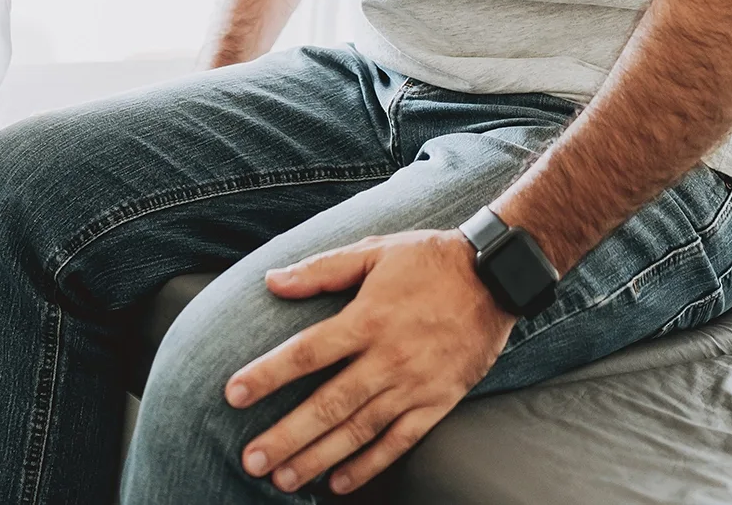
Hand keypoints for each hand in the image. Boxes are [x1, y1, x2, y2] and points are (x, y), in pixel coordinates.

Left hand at [224, 229, 513, 494]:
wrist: (497, 276)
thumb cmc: (430, 260)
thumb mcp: (375, 250)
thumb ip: (322, 269)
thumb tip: (271, 281)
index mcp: (368, 318)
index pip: (307, 353)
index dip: (268, 375)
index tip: (234, 395)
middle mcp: (388, 357)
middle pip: (328, 403)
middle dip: (286, 436)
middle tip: (251, 461)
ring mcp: (414, 384)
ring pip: (359, 430)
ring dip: (318, 458)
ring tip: (284, 479)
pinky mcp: (438, 402)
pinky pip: (399, 442)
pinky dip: (369, 465)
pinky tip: (339, 482)